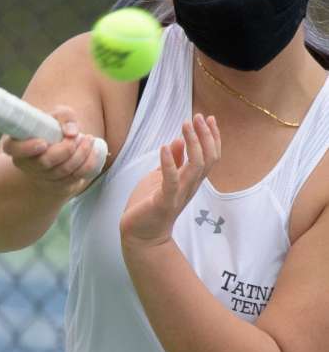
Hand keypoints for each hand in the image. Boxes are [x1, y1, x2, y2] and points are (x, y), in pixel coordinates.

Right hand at [1, 105, 100, 197]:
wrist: (59, 149)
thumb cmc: (53, 129)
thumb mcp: (56, 117)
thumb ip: (64, 116)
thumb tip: (71, 131)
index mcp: (17, 145)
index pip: (14, 149)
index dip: (27, 148)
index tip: (43, 143)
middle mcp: (27, 164)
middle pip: (45, 162)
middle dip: (65, 148)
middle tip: (77, 135)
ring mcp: (43, 177)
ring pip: (63, 170)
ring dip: (81, 153)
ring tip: (88, 138)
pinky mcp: (60, 185)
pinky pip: (77, 176)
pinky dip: (89, 163)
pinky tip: (93, 149)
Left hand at [120, 114, 220, 247]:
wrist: (140, 234)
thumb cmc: (149, 205)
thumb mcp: (160, 177)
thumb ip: (172, 162)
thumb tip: (178, 141)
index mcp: (190, 180)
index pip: (209, 156)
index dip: (212, 137)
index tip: (209, 118)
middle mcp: (189, 186)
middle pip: (208, 159)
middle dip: (206, 136)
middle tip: (198, 117)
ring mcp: (178, 194)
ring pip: (196, 167)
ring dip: (193, 144)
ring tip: (185, 125)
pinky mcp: (164, 201)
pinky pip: (170, 181)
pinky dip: (169, 163)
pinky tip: (164, 147)